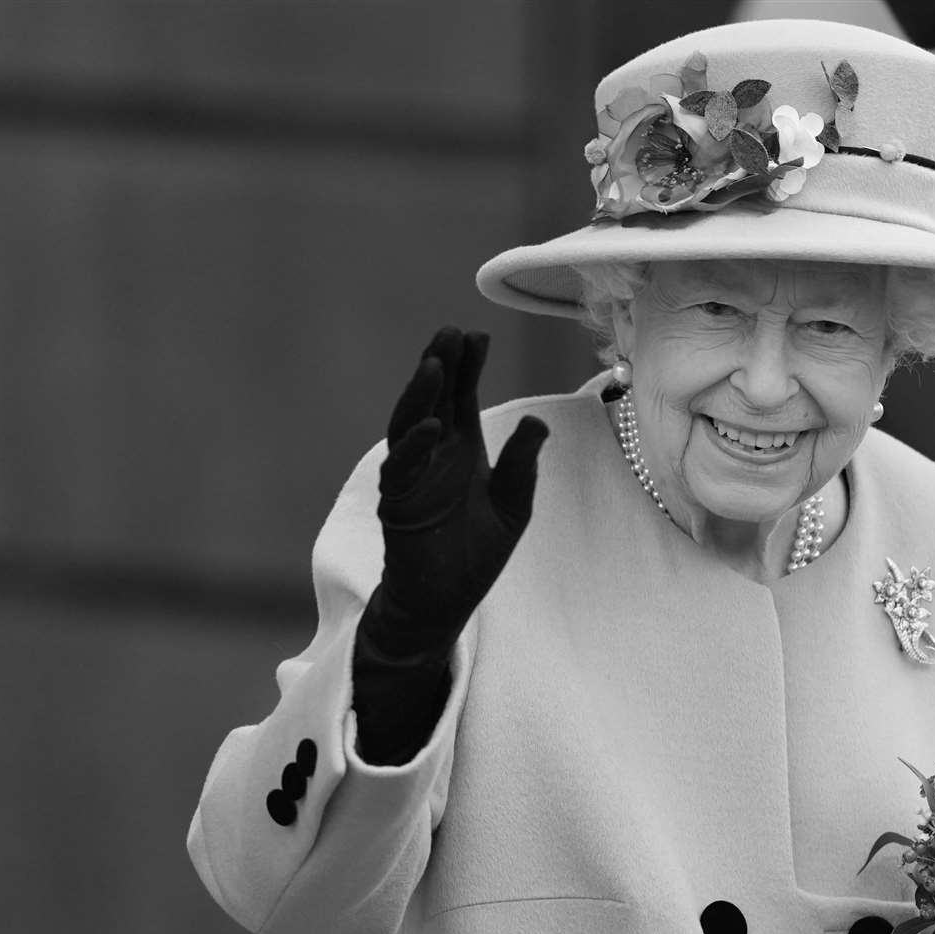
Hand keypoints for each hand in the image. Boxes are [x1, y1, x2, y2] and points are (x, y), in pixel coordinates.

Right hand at [362, 327, 548, 659]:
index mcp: (462, 450)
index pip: (461, 397)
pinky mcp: (398, 505)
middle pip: (433, 400)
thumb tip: (536, 422)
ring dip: (420, 394)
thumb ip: (522, 465)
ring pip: (409, 424)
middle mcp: (433, 456)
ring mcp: (412, 477)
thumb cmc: (476, 553)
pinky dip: (414, 447)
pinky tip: (431, 425)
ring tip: (434, 364)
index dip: (467, 367)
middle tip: (450, 332)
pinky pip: (401, 469)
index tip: (477, 335)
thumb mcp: (513, 504)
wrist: (446, 601)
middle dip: (440, 365)